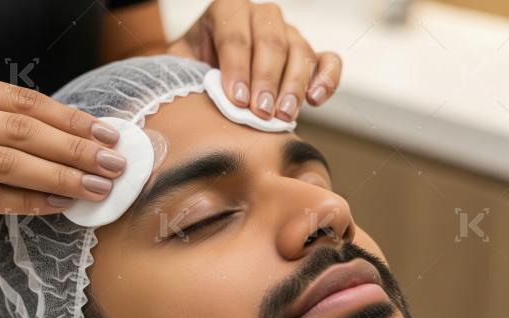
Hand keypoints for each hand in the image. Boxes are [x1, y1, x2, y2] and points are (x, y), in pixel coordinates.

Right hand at [0, 64, 127, 246]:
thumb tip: (72, 140)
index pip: (21, 100)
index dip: (71, 117)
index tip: (108, 133)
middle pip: (21, 130)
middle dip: (77, 148)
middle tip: (115, 163)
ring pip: (9, 163)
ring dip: (62, 177)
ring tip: (98, 187)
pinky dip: (31, 202)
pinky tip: (60, 205)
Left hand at [168, 0, 340, 121]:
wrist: (210, 76)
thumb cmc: (194, 69)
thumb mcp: (181, 65)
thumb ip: (184, 72)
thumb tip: (192, 92)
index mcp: (227, 10)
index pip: (236, 36)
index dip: (237, 68)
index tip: (237, 100)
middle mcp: (261, 15)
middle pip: (272, 42)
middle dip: (266, 80)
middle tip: (260, 113)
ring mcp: (288, 33)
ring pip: (300, 51)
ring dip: (293, 86)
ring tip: (283, 116)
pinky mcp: (308, 55)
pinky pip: (328, 60)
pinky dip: (327, 78)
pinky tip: (315, 99)